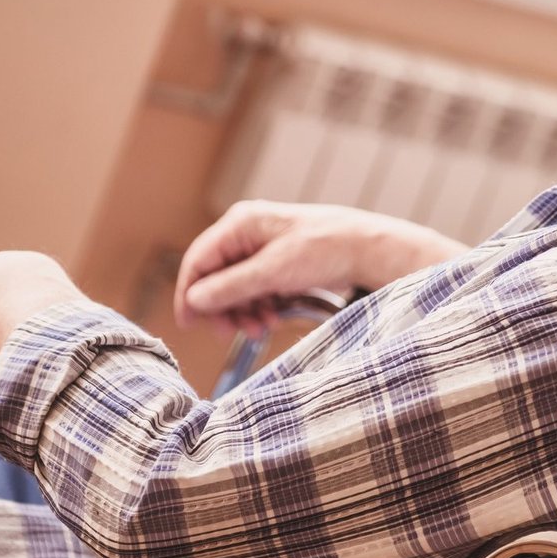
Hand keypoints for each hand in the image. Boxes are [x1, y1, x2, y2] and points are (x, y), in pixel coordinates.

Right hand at [172, 201, 463, 336]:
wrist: (367, 250)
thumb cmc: (324, 250)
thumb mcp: (273, 271)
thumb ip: (231, 287)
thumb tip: (194, 301)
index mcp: (241, 224)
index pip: (198, 260)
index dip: (189, 293)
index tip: (189, 324)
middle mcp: (247, 234)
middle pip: (216, 277)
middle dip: (223, 308)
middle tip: (230, 333)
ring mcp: (263, 250)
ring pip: (236, 288)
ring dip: (243, 312)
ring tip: (260, 328)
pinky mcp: (279, 266)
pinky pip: (257, 291)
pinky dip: (260, 308)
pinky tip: (272, 320)